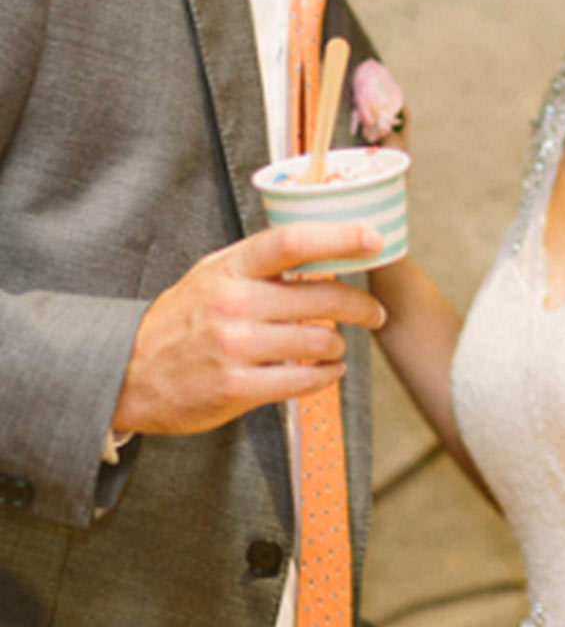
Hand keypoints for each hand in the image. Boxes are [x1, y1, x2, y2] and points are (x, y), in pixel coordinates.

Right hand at [112, 222, 385, 435]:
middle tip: (374, 312)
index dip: (339, 237)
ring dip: (337, 345)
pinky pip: (302, 381)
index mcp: (230, 268)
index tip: (372, 240)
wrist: (128, 373)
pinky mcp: (237, 389)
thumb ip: (259, 263)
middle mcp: (234, 304)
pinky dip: (326, 376)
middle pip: (320, 296)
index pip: (292, 241)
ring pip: (318, 342)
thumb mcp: (212, 274)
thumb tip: (320, 248)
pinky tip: (327, 371)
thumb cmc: (181, 319)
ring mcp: (235, 348)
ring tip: (336, 345)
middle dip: (359, 305)